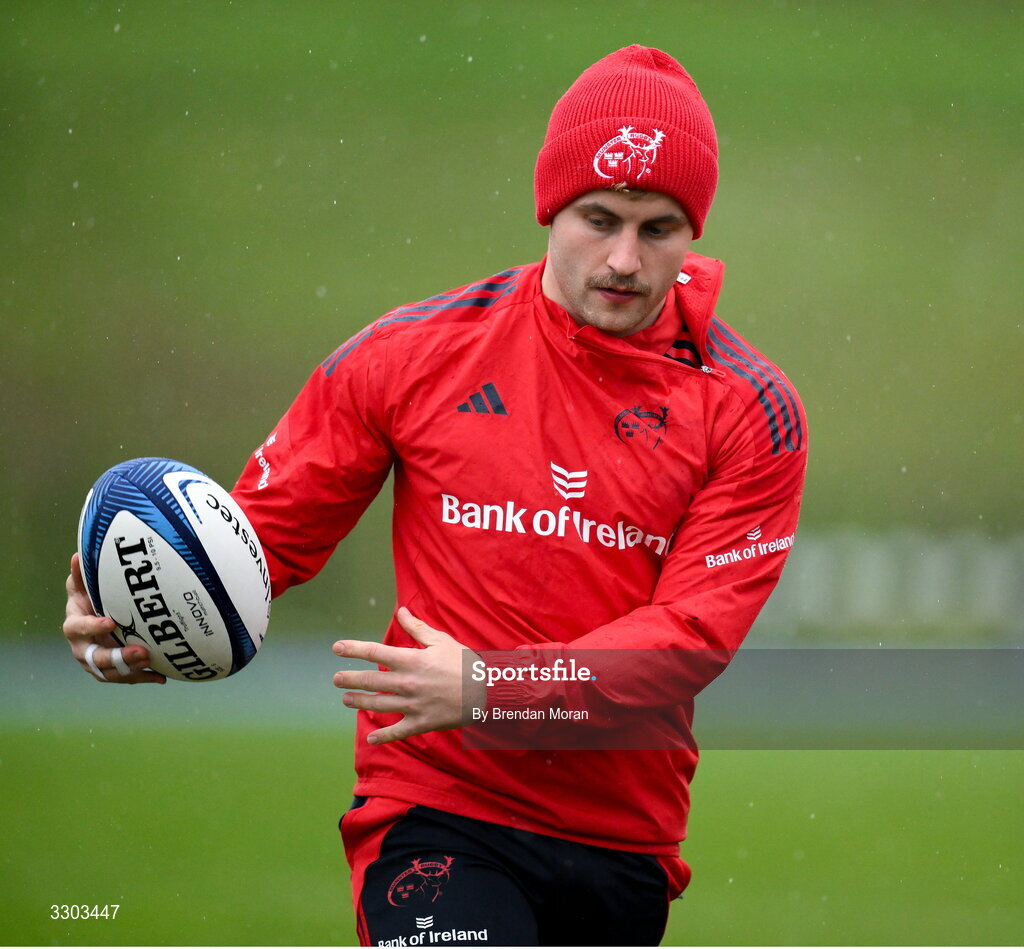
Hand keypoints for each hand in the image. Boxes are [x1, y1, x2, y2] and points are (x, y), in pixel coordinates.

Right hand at [62, 553, 165, 683]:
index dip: (92, 627)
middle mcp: (82, 648)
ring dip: (131, 669)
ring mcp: (95, 662)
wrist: (93, 621)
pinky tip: (161, 676)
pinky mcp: (110, 671)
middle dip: (118, 656)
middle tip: (142, 651)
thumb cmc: (89, 600)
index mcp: (74, 626)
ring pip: (110, 672)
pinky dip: (143, 677)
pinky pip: (125, 678)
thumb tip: (78, 555)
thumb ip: (81, 575)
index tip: (111, 622)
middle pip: (95, 658)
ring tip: (151, 660)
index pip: (78, 628)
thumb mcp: (84, 586)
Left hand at [332, 607, 485, 744]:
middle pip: (370, 681)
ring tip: (346, 699)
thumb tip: (401, 611)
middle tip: (335, 679)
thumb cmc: (464, 662)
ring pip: (378, 705)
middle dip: (349, 679)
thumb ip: (417, 628)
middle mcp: (408, 682)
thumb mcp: (441, 640)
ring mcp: (413, 705)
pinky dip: (383, 737)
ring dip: (359, 702)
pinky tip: (370, 738)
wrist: (487, 690)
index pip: (375, 652)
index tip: (336, 648)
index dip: (353, 649)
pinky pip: (398, 732)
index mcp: (411, 660)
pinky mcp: (422, 722)